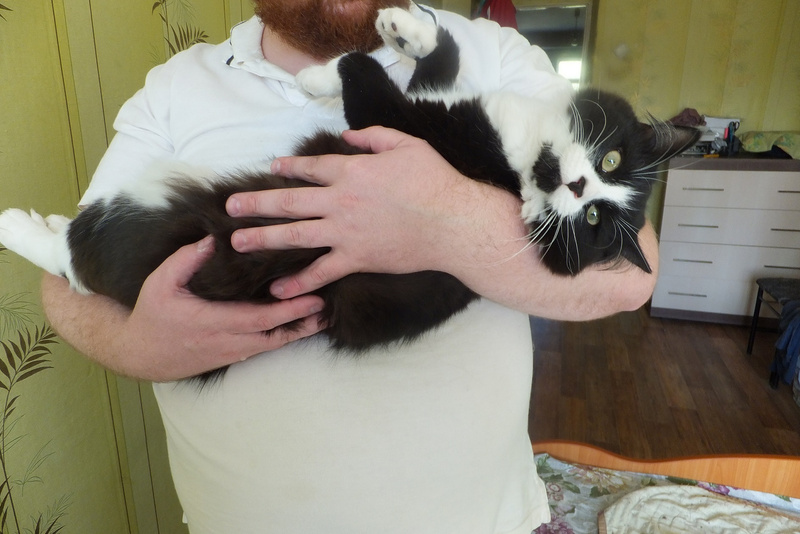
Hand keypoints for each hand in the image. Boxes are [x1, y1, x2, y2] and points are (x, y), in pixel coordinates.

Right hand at [42, 236, 325, 381]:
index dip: (290, 310)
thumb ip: (186, 260)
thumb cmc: (153, 314)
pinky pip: (266, 346)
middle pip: (277, 334)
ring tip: (325, 315)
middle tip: (330, 305)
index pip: (261, 319)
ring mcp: (234, 351)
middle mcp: (229, 341)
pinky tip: (302, 323)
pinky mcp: (235, 355)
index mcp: (213, 322)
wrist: (141, 354)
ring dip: (301, 330)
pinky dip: (286, 335)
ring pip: (275, 344)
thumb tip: (213, 238)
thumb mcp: (160, 282)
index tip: (314, 297)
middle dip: (305, 321)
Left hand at [226, 126, 497, 298]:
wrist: (452, 222)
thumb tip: (348, 135)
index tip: (272, 168)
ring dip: (263, 238)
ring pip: (295, 235)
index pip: (310, 168)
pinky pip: (322, 272)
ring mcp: (345, 232)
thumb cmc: (434, 181)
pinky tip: (277, 290)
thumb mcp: (407, 145)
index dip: (288, 168)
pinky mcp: (356, 258)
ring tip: (237, 242)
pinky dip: (299, 282)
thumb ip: (374, 137)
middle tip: (231, 207)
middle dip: (256, 204)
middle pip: (289, 202)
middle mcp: (339, 201)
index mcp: (351, 171)